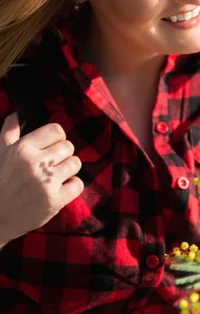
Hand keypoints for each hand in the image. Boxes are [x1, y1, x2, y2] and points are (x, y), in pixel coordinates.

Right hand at [0, 113, 83, 247]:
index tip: (51, 147)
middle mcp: (35, 163)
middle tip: (52, 165)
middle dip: (63, 155)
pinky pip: (78, 184)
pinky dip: (72, 187)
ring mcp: (46, 182)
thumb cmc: (0, 182)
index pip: (56, 130)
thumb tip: (18, 113)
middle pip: (68, 146)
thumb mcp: (1, 153)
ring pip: (75, 163)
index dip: (57, 138)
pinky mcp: (55, 200)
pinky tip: (59, 189)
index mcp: (22, 149)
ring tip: (56, 177)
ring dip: (68, 170)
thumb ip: (9, 131)